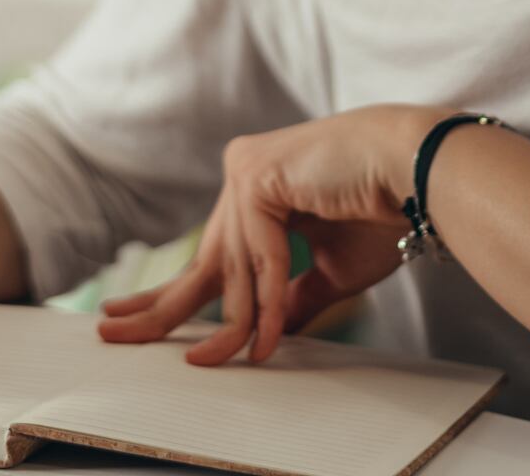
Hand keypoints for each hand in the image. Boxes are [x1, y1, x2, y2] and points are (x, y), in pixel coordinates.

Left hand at [95, 104, 434, 365]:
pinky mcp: (257, 174)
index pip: (210, 255)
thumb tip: (265, 333)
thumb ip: (292, 296)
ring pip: (232, 268)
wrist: (417, 174)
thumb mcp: (329, 271)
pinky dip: (267, 299)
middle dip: (158, 306)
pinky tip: (265, 338)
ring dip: (238, 322)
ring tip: (230, 359)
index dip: (170, 294)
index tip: (130, 318)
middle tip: (112, 335)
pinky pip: (258, 255)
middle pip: (200, 259)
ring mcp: (246, 170)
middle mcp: (243, 176)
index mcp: (257, 193)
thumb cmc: (381, 213)